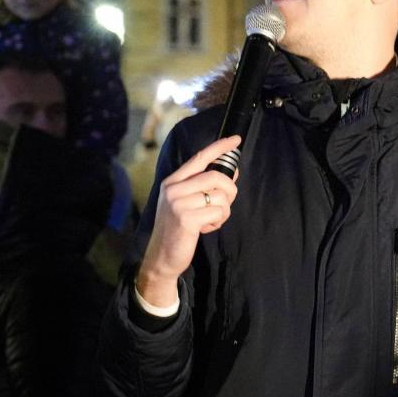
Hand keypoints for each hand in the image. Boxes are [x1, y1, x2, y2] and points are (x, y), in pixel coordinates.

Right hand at [136, 135, 241, 306]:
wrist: (161, 257)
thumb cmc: (177, 229)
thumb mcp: (185, 203)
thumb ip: (204, 187)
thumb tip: (232, 171)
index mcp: (172, 182)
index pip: (199, 157)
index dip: (219, 147)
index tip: (236, 140)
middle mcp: (173, 189)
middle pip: (216, 176)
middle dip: (230, 190)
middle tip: (227, 202)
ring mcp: (178, 203)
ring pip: (220, 197)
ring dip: (223, 211)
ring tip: (211, 220)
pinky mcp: (186, 219)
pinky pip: (218, 213)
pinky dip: (219, 222)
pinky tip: (206, 229)